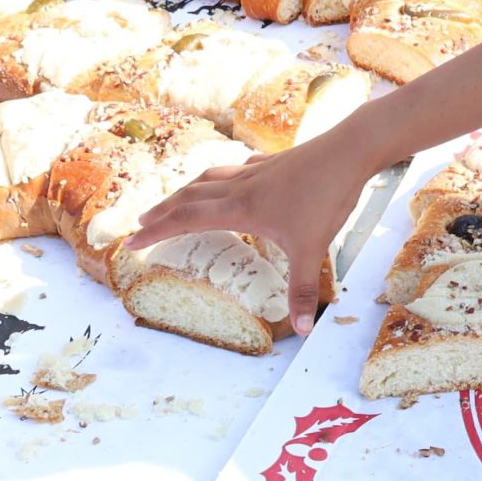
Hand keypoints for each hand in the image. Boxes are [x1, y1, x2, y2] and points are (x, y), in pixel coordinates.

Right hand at [126, 133, 371, 336]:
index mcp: (240, 208)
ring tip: (175, 201)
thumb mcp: (313, 249)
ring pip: (210, 179)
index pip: (186, 220)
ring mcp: (257, 171)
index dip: (157, 232)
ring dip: (187, 191)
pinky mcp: (274, 163)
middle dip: (163, 212)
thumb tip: (301, 329)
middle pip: (189, 197)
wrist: (350, 151)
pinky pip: (237, 169)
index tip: (131, 241)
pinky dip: (221, 177)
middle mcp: (241, 186)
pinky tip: (229, 180)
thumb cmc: (327, 197)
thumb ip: (303, 290)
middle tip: (140, 223)